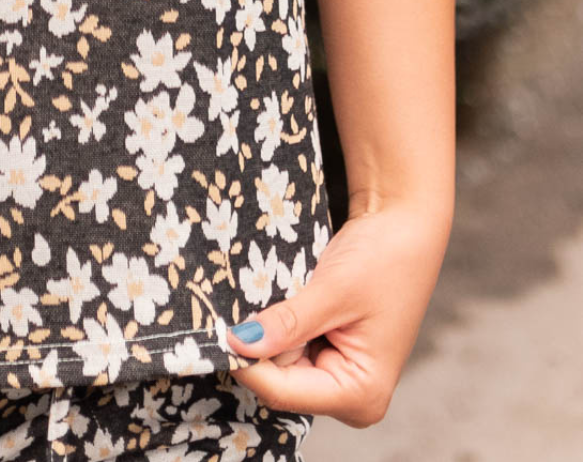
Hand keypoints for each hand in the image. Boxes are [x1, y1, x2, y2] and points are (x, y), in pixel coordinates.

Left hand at [223, 198, 452, 427]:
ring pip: (278, 362)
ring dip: (266, 330)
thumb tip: (239, 344)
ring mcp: (339, 375)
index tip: (215, 330)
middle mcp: (350, 395)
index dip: (246, 362)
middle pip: (278, 380)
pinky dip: (277, 323)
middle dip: (257, 343)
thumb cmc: (384, 258)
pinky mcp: (329, 353)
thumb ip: (287, 323)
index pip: (282, 391)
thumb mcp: (333, 291)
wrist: (404, 224)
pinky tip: (279, 297)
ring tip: (268, 294)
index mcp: (360, 394)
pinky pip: (288, 345)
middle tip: (234, 306)